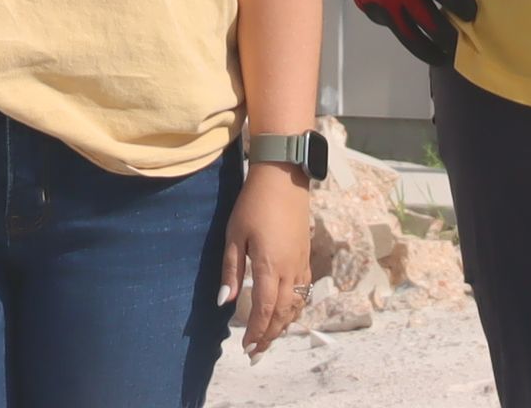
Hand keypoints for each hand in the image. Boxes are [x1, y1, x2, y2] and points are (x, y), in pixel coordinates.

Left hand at [221, 164, 312, 353]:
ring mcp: (301, 264)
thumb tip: (225, 302)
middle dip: (269, 336)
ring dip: (283, 326)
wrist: (283, 178)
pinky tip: (287, 313)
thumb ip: (231, 271)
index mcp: (270, 267)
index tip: (246, 347)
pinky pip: (303, 293)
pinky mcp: (306, 257)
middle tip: (256, 353)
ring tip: (269, 338)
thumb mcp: (234, 235)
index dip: (256, 332)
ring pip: (296, 306)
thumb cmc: (253, 204)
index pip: (265, 310)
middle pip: (283, 314)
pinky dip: (295, 309)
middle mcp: (290, 270)